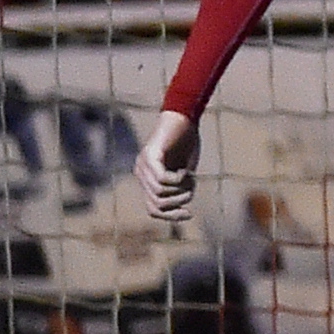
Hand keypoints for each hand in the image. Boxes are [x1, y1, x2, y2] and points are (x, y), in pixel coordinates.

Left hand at [136, 108, 200, 222]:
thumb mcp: (185, 172)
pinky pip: (163, 179)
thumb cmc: (187, 142)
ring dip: (181, 190)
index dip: (171, 216)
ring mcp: (143, 165)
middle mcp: (141, 174)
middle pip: (156, 205)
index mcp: (147, 179)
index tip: (190, 214)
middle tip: (192, 188)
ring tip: (190, 177)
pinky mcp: (150, 156)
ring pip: (160, 194)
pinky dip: (179, 179)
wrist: (184, 116)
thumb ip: (180, 189)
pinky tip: (186, 170)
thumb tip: (183, 213)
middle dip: (179, 202)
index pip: (153, 210)